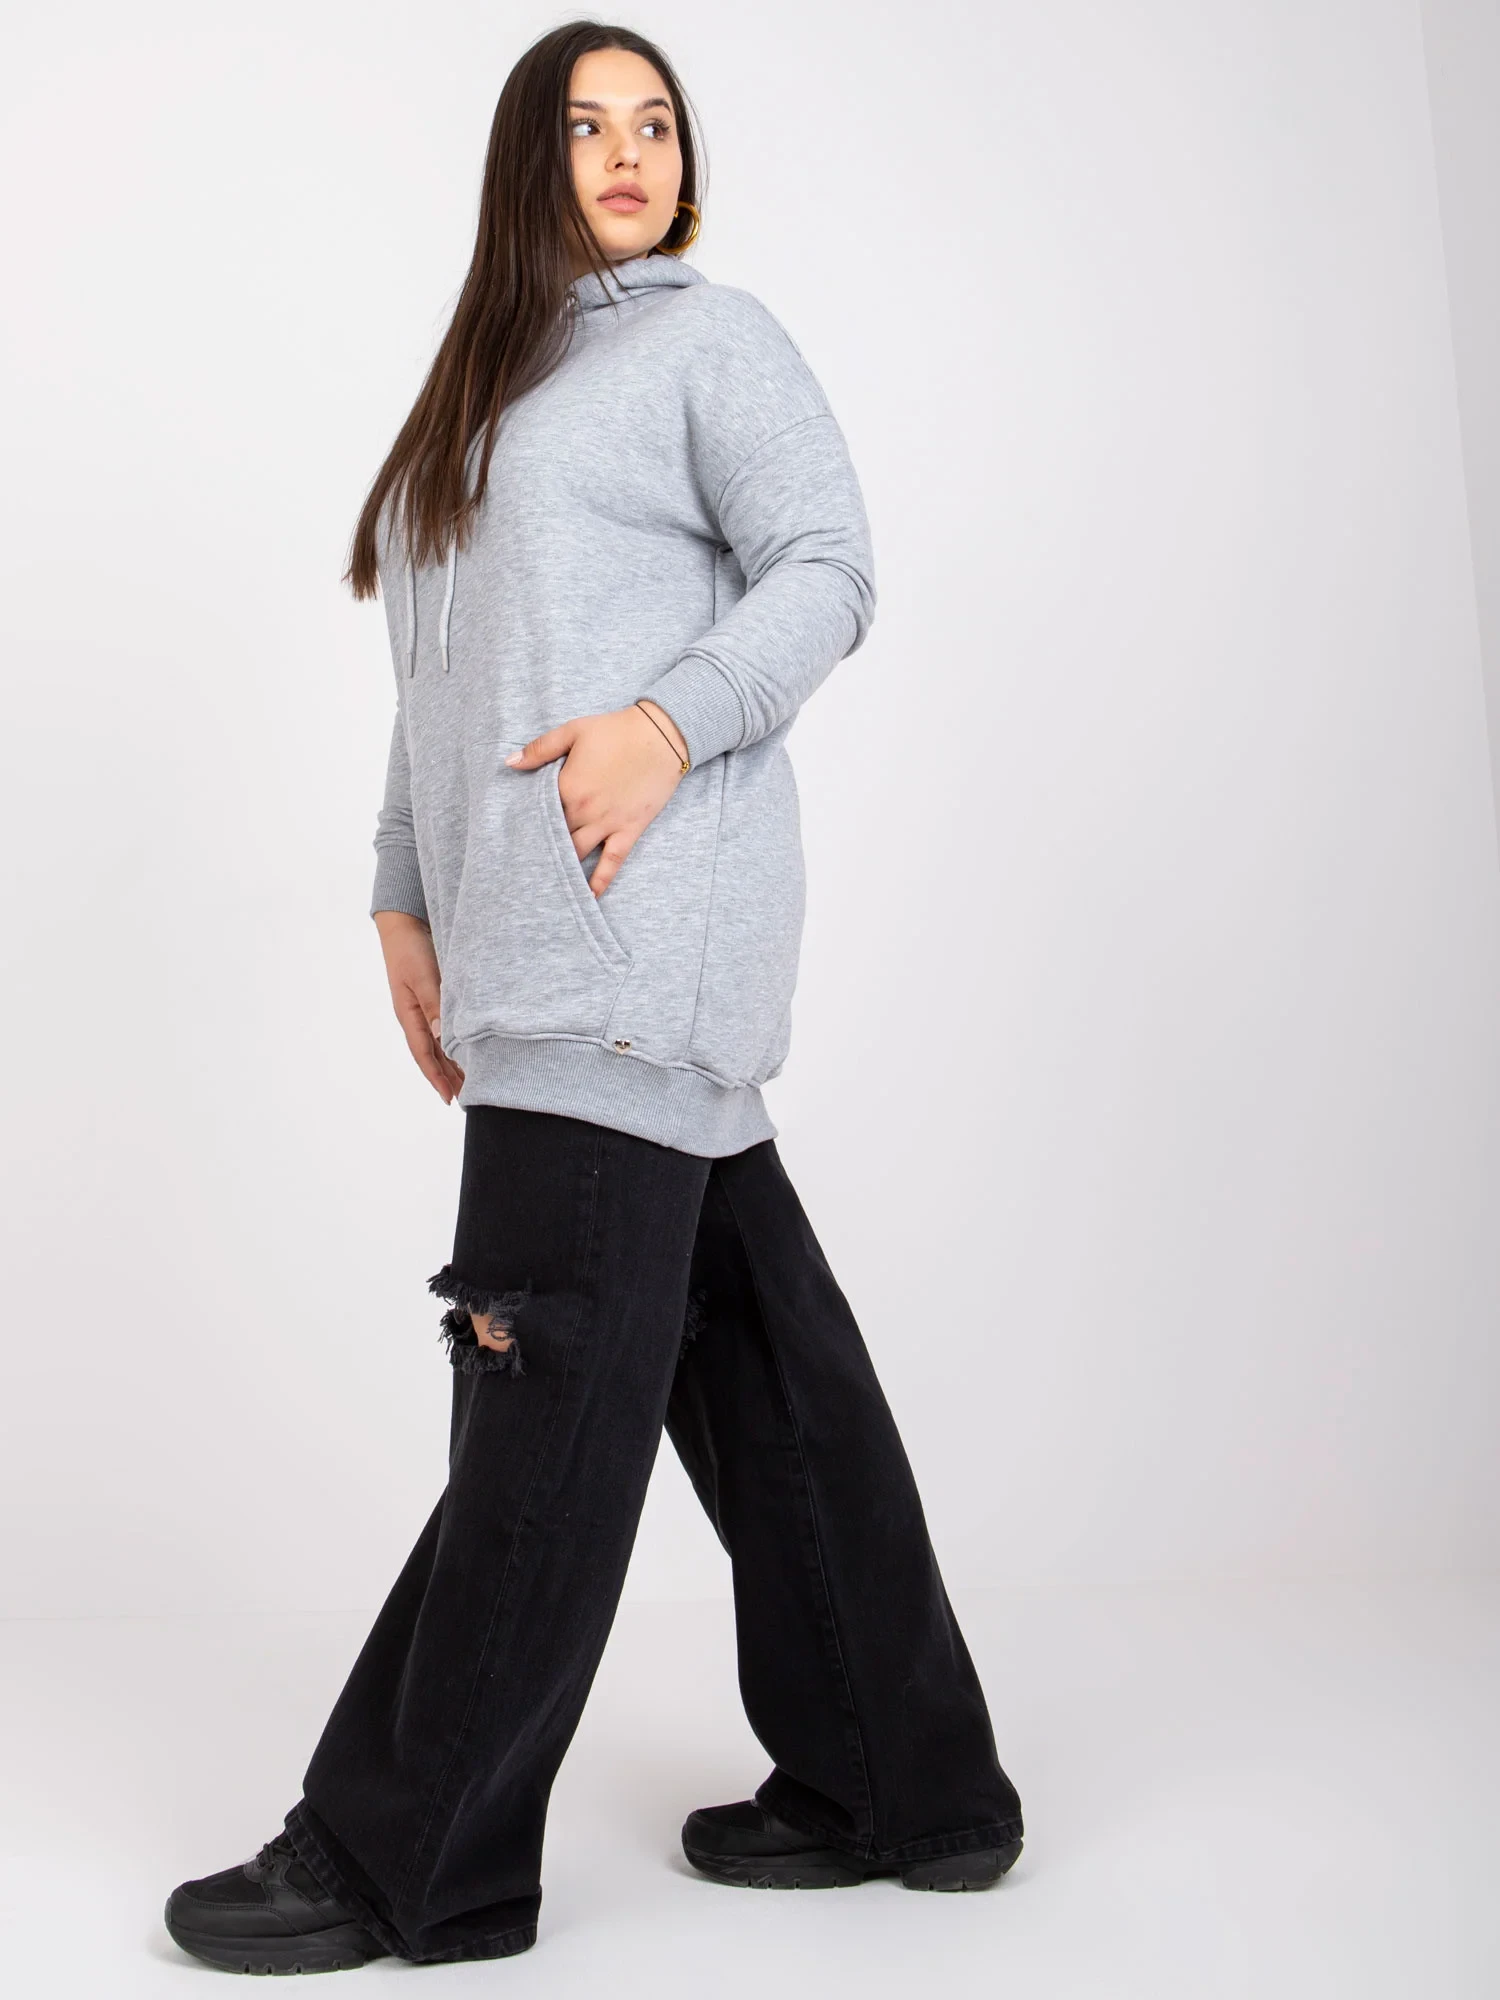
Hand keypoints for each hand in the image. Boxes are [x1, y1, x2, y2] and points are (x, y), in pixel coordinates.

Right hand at [373, 909, 465, 1104]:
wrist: (406, 922)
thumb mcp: (422, 976)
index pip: (423, 1054)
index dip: (436, 1077)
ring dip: (455, 1063)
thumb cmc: (411, 948)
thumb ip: (434, 1004)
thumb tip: (443, 1036)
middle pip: (433, 1054)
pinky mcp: (437, 996)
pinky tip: (470, 1050)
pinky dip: (458, 1042)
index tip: (449, 1099)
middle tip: (468, 1100)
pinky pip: (447, 1026)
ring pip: (441, 1043)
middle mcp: (417, 1015)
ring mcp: (426, 1007)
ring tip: (472, 1083)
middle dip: (448, 1078)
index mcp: (408, 1014)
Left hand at [506, 701, 688, 897]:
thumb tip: (510, 763)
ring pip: (577, 852)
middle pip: (555, 836)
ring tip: (546, 882)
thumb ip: (540, 749)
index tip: (512, 833)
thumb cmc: (616, 730)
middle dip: (540, 848)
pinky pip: (612, 861)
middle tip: (522, 864)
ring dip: (562, 866)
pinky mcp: (629, 830)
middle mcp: (584, 811)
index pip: (538, 812)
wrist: (661, 735)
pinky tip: (590, 896)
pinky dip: (600, 880)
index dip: (525, 822)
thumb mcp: (573, 731)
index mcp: (567, 787)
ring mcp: (607, 823)